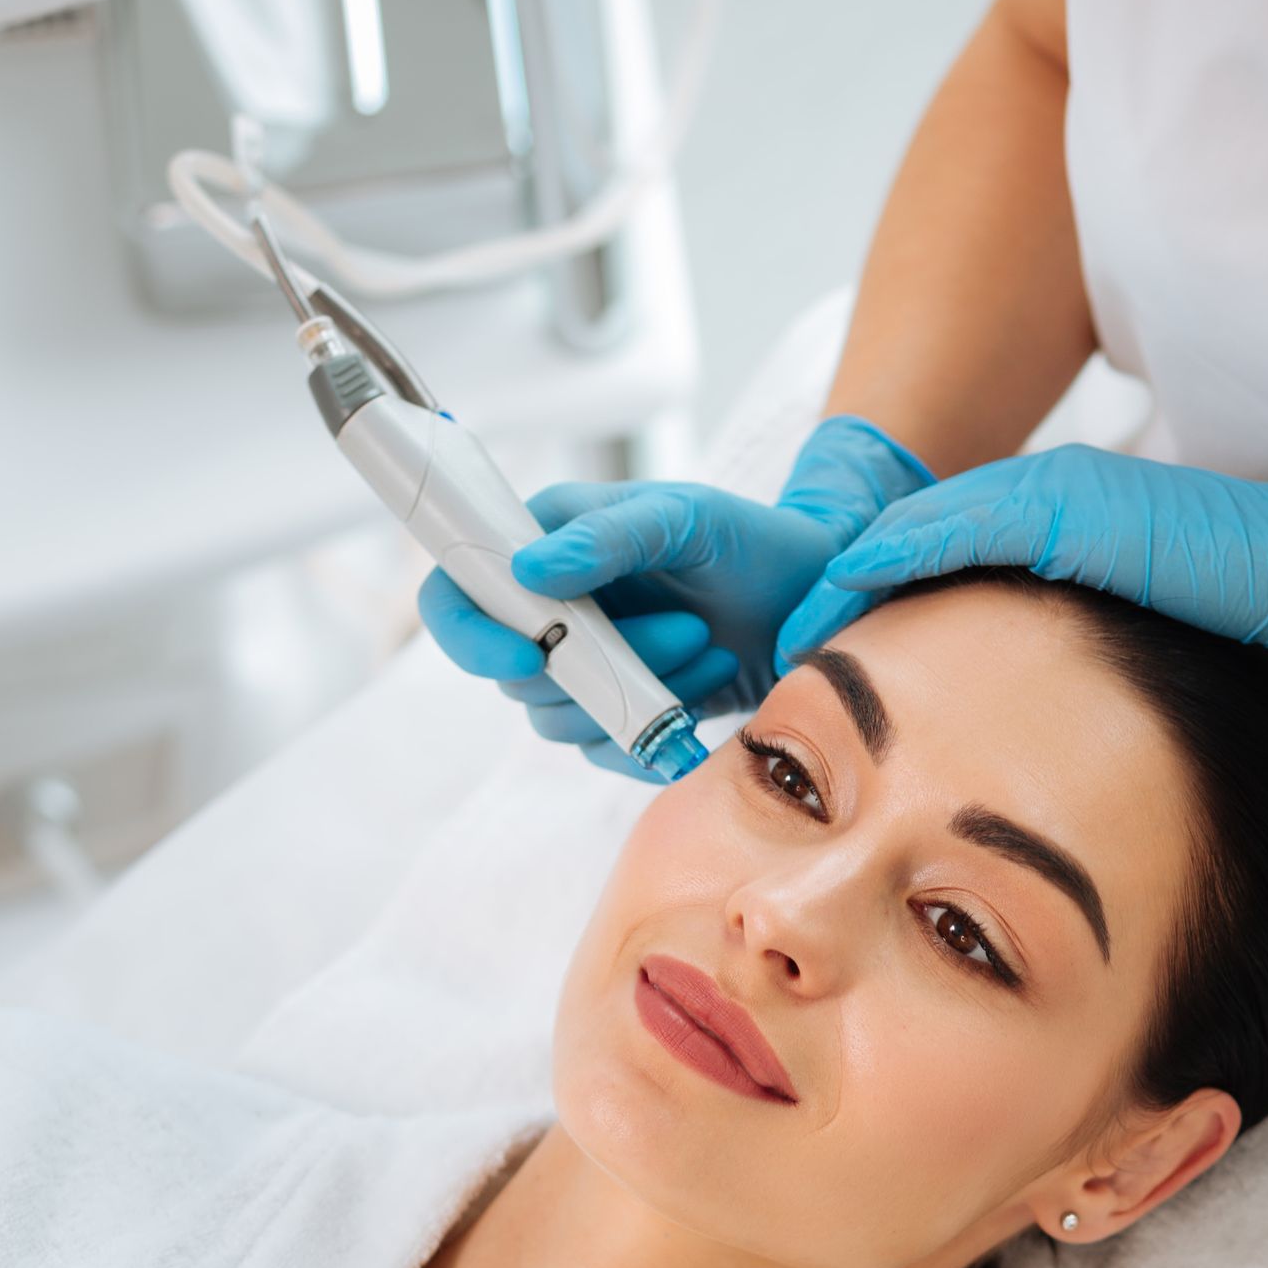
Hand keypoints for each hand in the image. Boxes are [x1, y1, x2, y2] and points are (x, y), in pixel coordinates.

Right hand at [417, 415, 931, 769]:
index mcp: (543, 541)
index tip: (532, 653)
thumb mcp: (688, 518)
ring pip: (558, 717)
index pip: (455, 591)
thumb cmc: (752, 542)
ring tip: (711, 649)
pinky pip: (601, 749)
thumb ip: (611, 535)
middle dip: (602, 666)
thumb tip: (527, 573)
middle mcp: (548, 605)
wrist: (813, 602)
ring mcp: (580, 663)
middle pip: (513, 670)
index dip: (471, 633)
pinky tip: (709, 690)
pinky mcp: (615, 711)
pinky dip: (653, 732)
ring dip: (639, 695)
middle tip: (691, 631)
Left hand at [775, 445, 1267, 742]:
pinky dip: (895, 559)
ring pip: (928, 535)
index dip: (894, 610)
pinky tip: (845, 597)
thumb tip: (1075, 747)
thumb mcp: (1155, 668)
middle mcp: (1066, 508)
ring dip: (859, 576)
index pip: (961, 569)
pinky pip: (957, 528)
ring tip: (796, 628)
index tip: (837, 670)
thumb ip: (1103, 686)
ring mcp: (1068, 500)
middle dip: (857, 595)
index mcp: (1084, 542)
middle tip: (787, 645)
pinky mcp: (1073, 505)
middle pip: (929, 549)